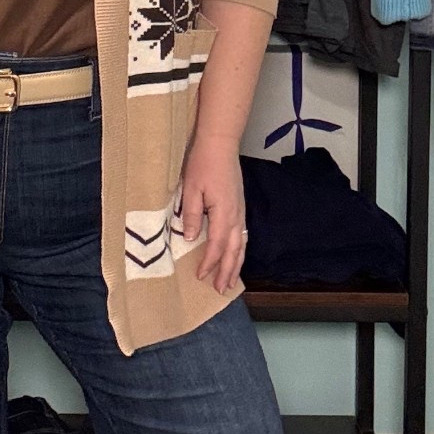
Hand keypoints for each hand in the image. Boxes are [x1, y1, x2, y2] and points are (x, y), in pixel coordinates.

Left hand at [180, 137, 246, 295]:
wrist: (220, 143)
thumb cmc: (202, 163)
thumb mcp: (190, 188)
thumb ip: (191, 214)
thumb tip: (191, 238)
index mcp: (223, 212)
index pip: (216, 245)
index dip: (209, 263)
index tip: (200, 277)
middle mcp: (236, 215)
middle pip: (234, 250)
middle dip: (227, 271)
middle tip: (221, 290)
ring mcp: (241, 210)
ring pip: (241, 244)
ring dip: (236, 264)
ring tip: (231, 281)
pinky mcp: (240, 205)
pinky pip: (242, 235)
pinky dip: (239, 250)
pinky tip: (235, 255)